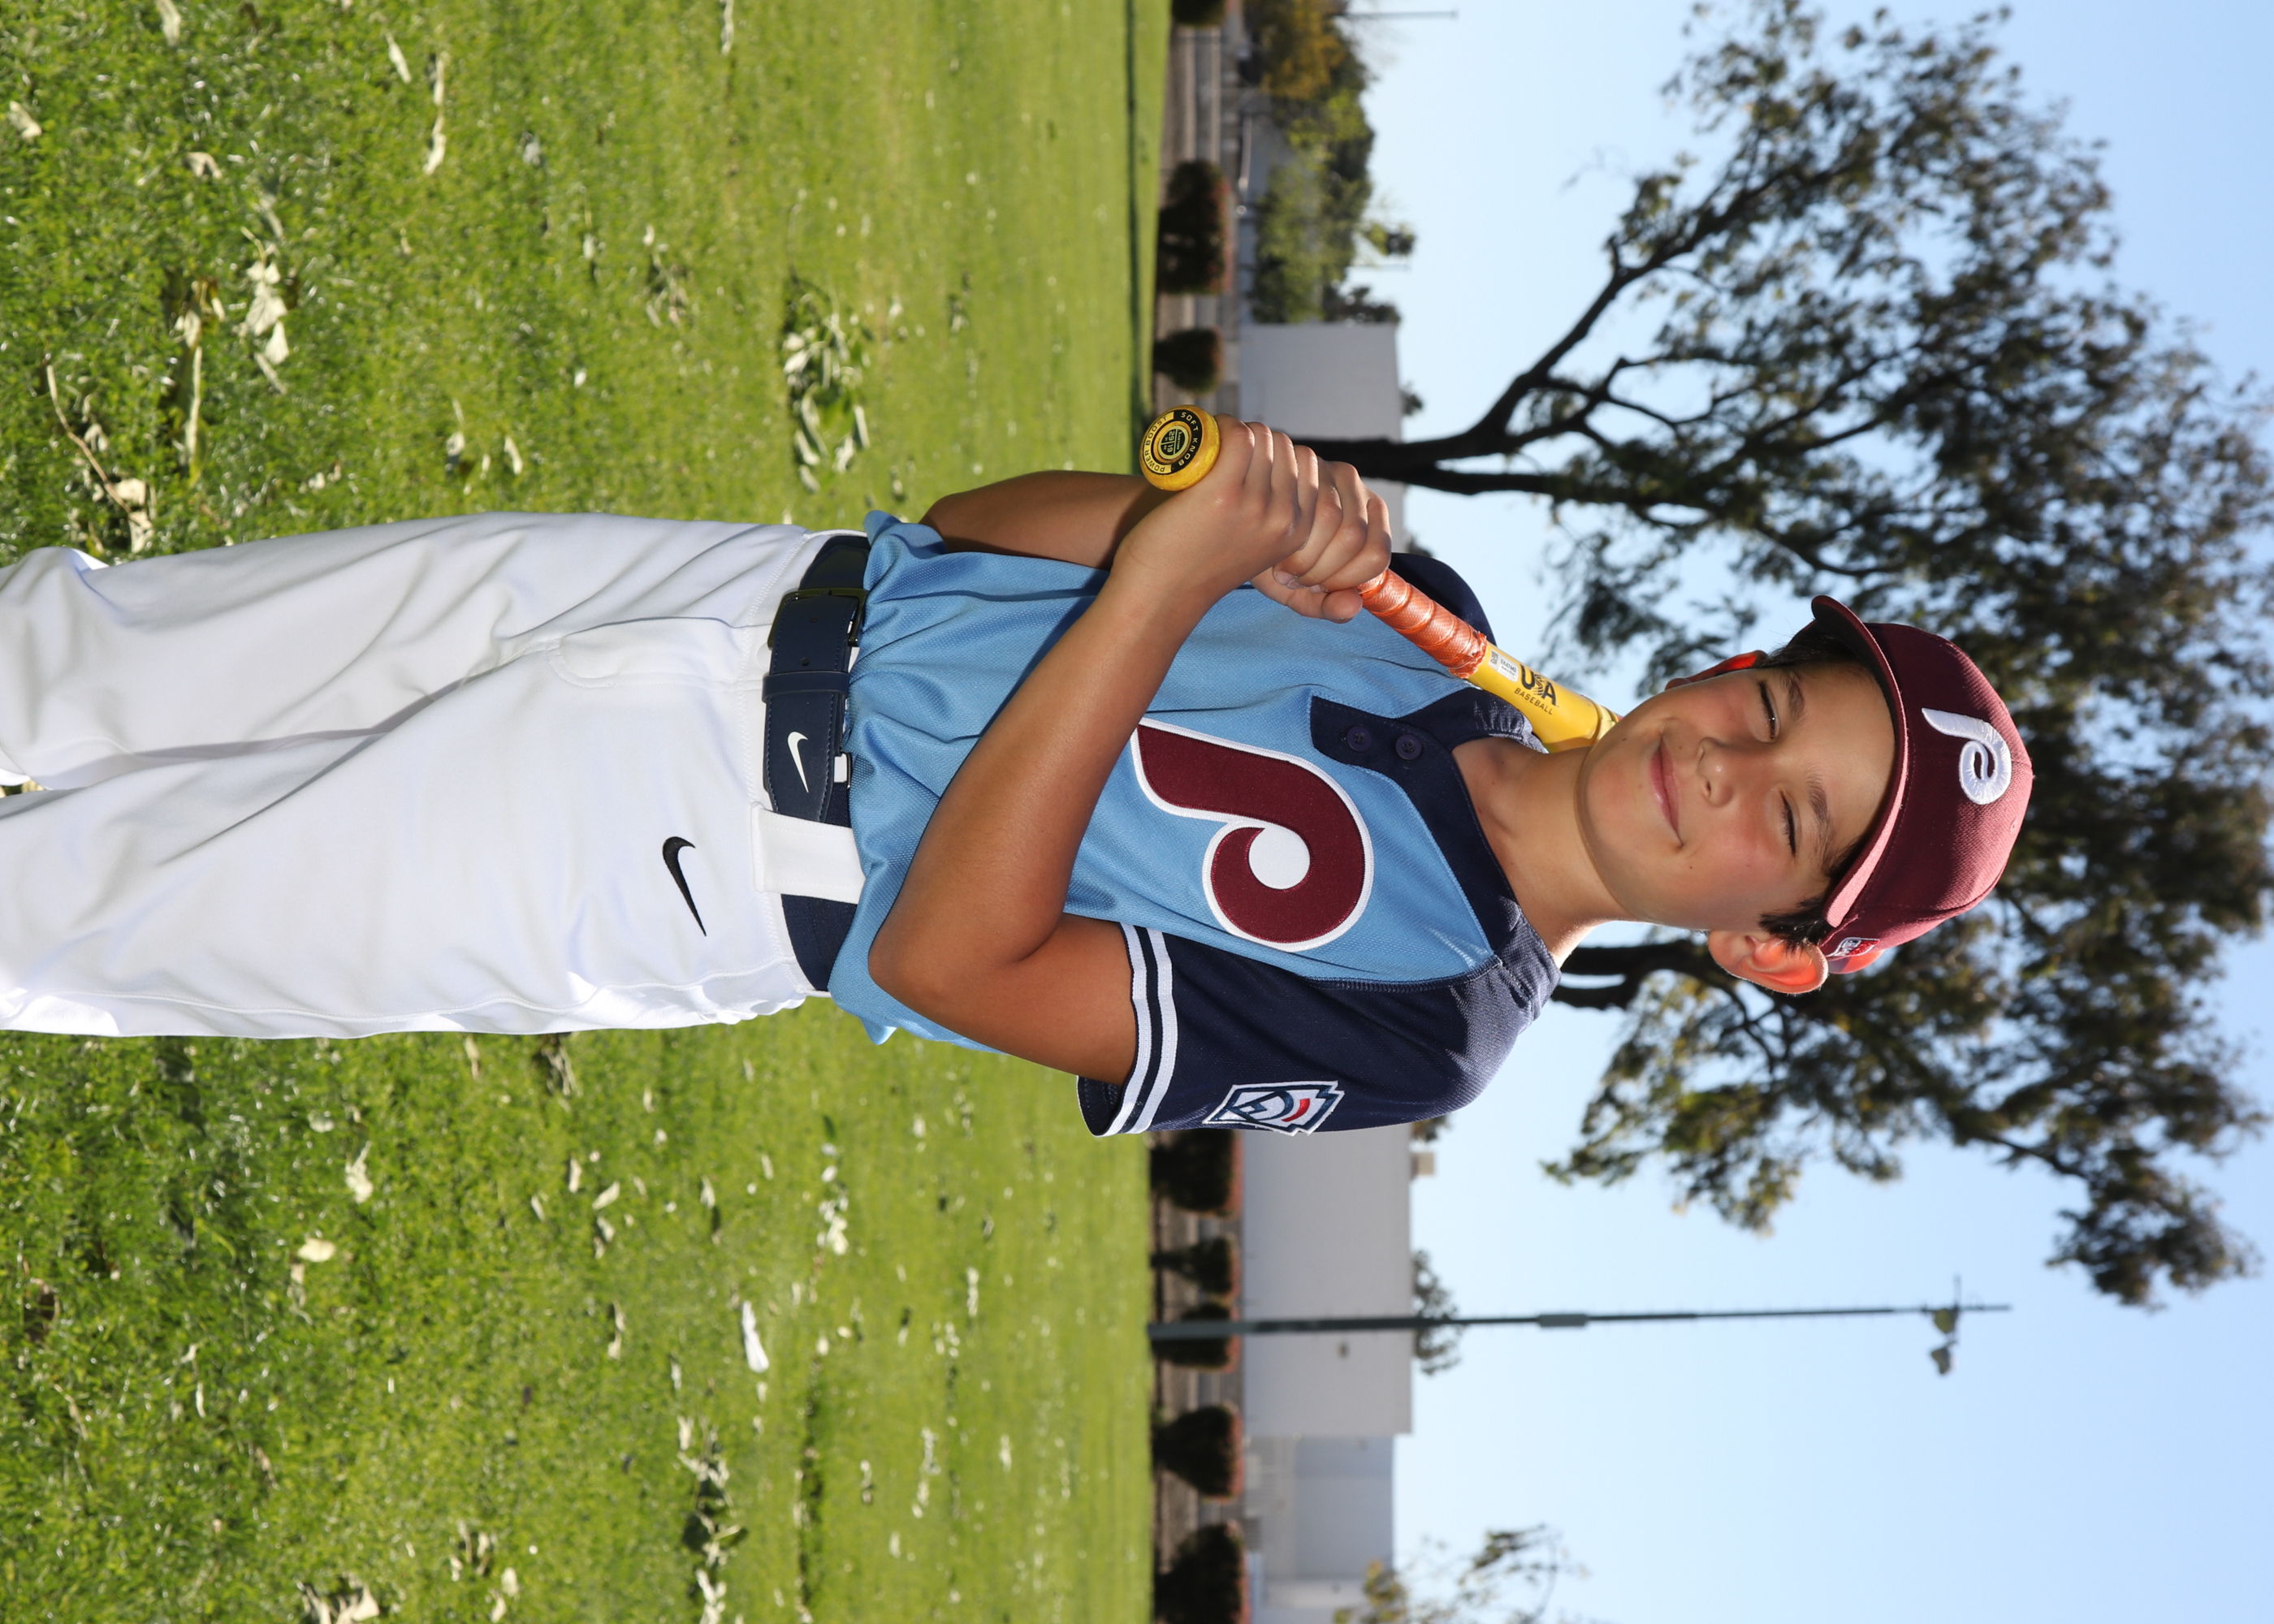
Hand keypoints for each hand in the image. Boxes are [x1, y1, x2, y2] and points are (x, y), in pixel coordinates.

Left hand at [1111, 420, 1388, 620]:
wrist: (1155, 594)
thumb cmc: (1201, 573)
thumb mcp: (1265, 575)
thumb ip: (1309, 588)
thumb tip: (1355, 606)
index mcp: (1298, 533)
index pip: (1309, 465)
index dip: (1278, 459)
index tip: (1250, 475)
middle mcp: (1286, 520)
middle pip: (1287, 448)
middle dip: (1260, 445)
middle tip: (1228, 464)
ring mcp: (1257, 505)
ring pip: (1264, 437)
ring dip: (1239, 435)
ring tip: (1215, 458)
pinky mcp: (1224, 493)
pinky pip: (1237, 434)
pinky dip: (1220, 429)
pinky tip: (1205, 446)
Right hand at [1248, 456, 1391, 622]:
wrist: (1238, 528)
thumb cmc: (1275, 562)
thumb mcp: (1299, 592)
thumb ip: (1326, 606)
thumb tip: (1353, 608)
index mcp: (1372, 528)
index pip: (1377, 554)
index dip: (1345, 578)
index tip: (1315, 587)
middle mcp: (1361, 497)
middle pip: (1353, 536)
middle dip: (1318, 568)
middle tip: (1292, 578)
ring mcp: (1336, 474)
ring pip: (1331, 516)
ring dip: (1301, 550)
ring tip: (1280, 562)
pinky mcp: (1309, 459)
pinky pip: (1306, 494)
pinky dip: (1287, 526)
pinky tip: (1272, 537)